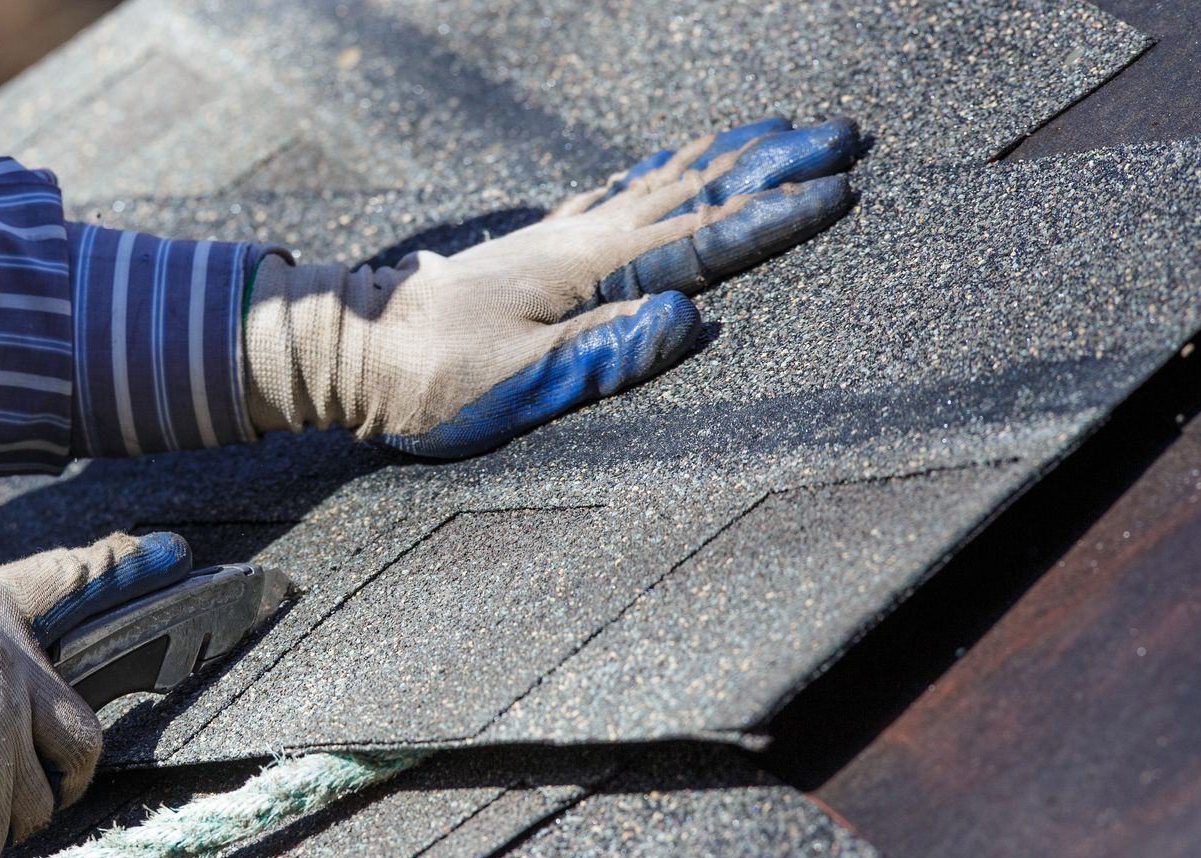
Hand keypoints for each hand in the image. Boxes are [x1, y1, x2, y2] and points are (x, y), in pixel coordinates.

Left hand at [243, 117, 860, 457]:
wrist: (354, 349)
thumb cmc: (431, 380)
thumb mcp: (516, 383)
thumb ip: (601, 353)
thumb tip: (687, 322)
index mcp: (586, 271)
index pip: (700, 239)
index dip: (773, 216)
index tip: (840, 190)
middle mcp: (579, 239)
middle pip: (696, 192)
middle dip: (775, 163)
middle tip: (846, 134)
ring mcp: (559, 236)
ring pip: (663, 181)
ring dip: (729, 156)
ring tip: (785, 130)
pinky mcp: (540, 245)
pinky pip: (622, 191)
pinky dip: (666, 169)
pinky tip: (679, 162)